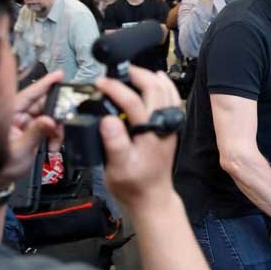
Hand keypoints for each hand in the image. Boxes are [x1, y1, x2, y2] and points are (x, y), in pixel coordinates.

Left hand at [0, 71, 63, 188]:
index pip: (29, 94)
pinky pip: (48, 128)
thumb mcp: (20, 151)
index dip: (45, 84)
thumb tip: (49, 120)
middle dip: (57, 114)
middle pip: (43, 105)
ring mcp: (25, 124)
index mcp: (9, 115)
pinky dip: (54, 136)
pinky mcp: (31, 132)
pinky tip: (53, 145)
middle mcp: (18, 117)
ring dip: (56, 129)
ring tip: (55, 141)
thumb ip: (36, 134)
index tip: (59, 75)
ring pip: (49, 117)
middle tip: (66, 119)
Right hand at [95, 66, 181, 208]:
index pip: (133, 102)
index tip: (99, 83)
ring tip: (132, 72)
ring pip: (167, 91)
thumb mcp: (117, 168)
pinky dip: (164, 86)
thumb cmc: (133, 185)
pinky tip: (156, 79)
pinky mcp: (169, 127)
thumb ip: (114, 143)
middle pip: (155, 89)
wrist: (151, 197)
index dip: (115, 89)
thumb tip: (108, 120)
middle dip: (136, 74)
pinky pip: (171, 100)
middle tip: (117, 71)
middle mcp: (163, 125)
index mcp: (149, 133)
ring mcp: (169, 125)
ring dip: (151, 77)